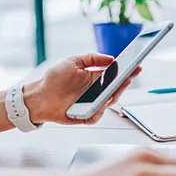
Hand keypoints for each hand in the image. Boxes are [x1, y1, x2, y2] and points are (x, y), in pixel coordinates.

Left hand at [24, 54, 140, 124]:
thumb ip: (92, 58)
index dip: (127, 71)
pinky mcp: (86, 116)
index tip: (136, 65)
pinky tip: (100, 104)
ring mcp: (92, 104)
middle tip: (129, 76)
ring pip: (109, 102)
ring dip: (113, 95)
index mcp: (95, 78)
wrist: (39, 96)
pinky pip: (97, 115)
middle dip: (124, 83)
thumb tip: (111, 58)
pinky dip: (99, 111)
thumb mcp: (73, 62)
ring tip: (116, 87)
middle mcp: (96, 92)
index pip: (115, 75)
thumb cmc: (54, 79)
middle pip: (116, 89)